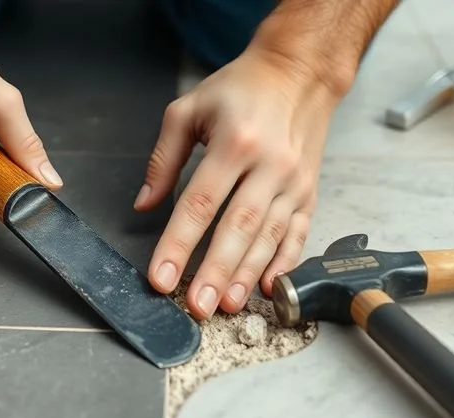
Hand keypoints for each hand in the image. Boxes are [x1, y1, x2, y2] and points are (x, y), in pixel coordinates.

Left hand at [135, 49, 345, 319]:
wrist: (299, 74)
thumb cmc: (240, 90)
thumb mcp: (189, 108)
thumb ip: (163, 158)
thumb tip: (145, 205)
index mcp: (235, 142)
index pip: (200, 203)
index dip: (178, 244)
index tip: (161, 276)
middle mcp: (269, 165)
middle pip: (238, 227)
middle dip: (215, 271)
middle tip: (196, 306)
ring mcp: (294, 182)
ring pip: (268, 237)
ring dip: (246, 275)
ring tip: (226, 305)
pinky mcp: (308, 193)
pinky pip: (297, 235)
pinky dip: (283, 264)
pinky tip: (267, 288)